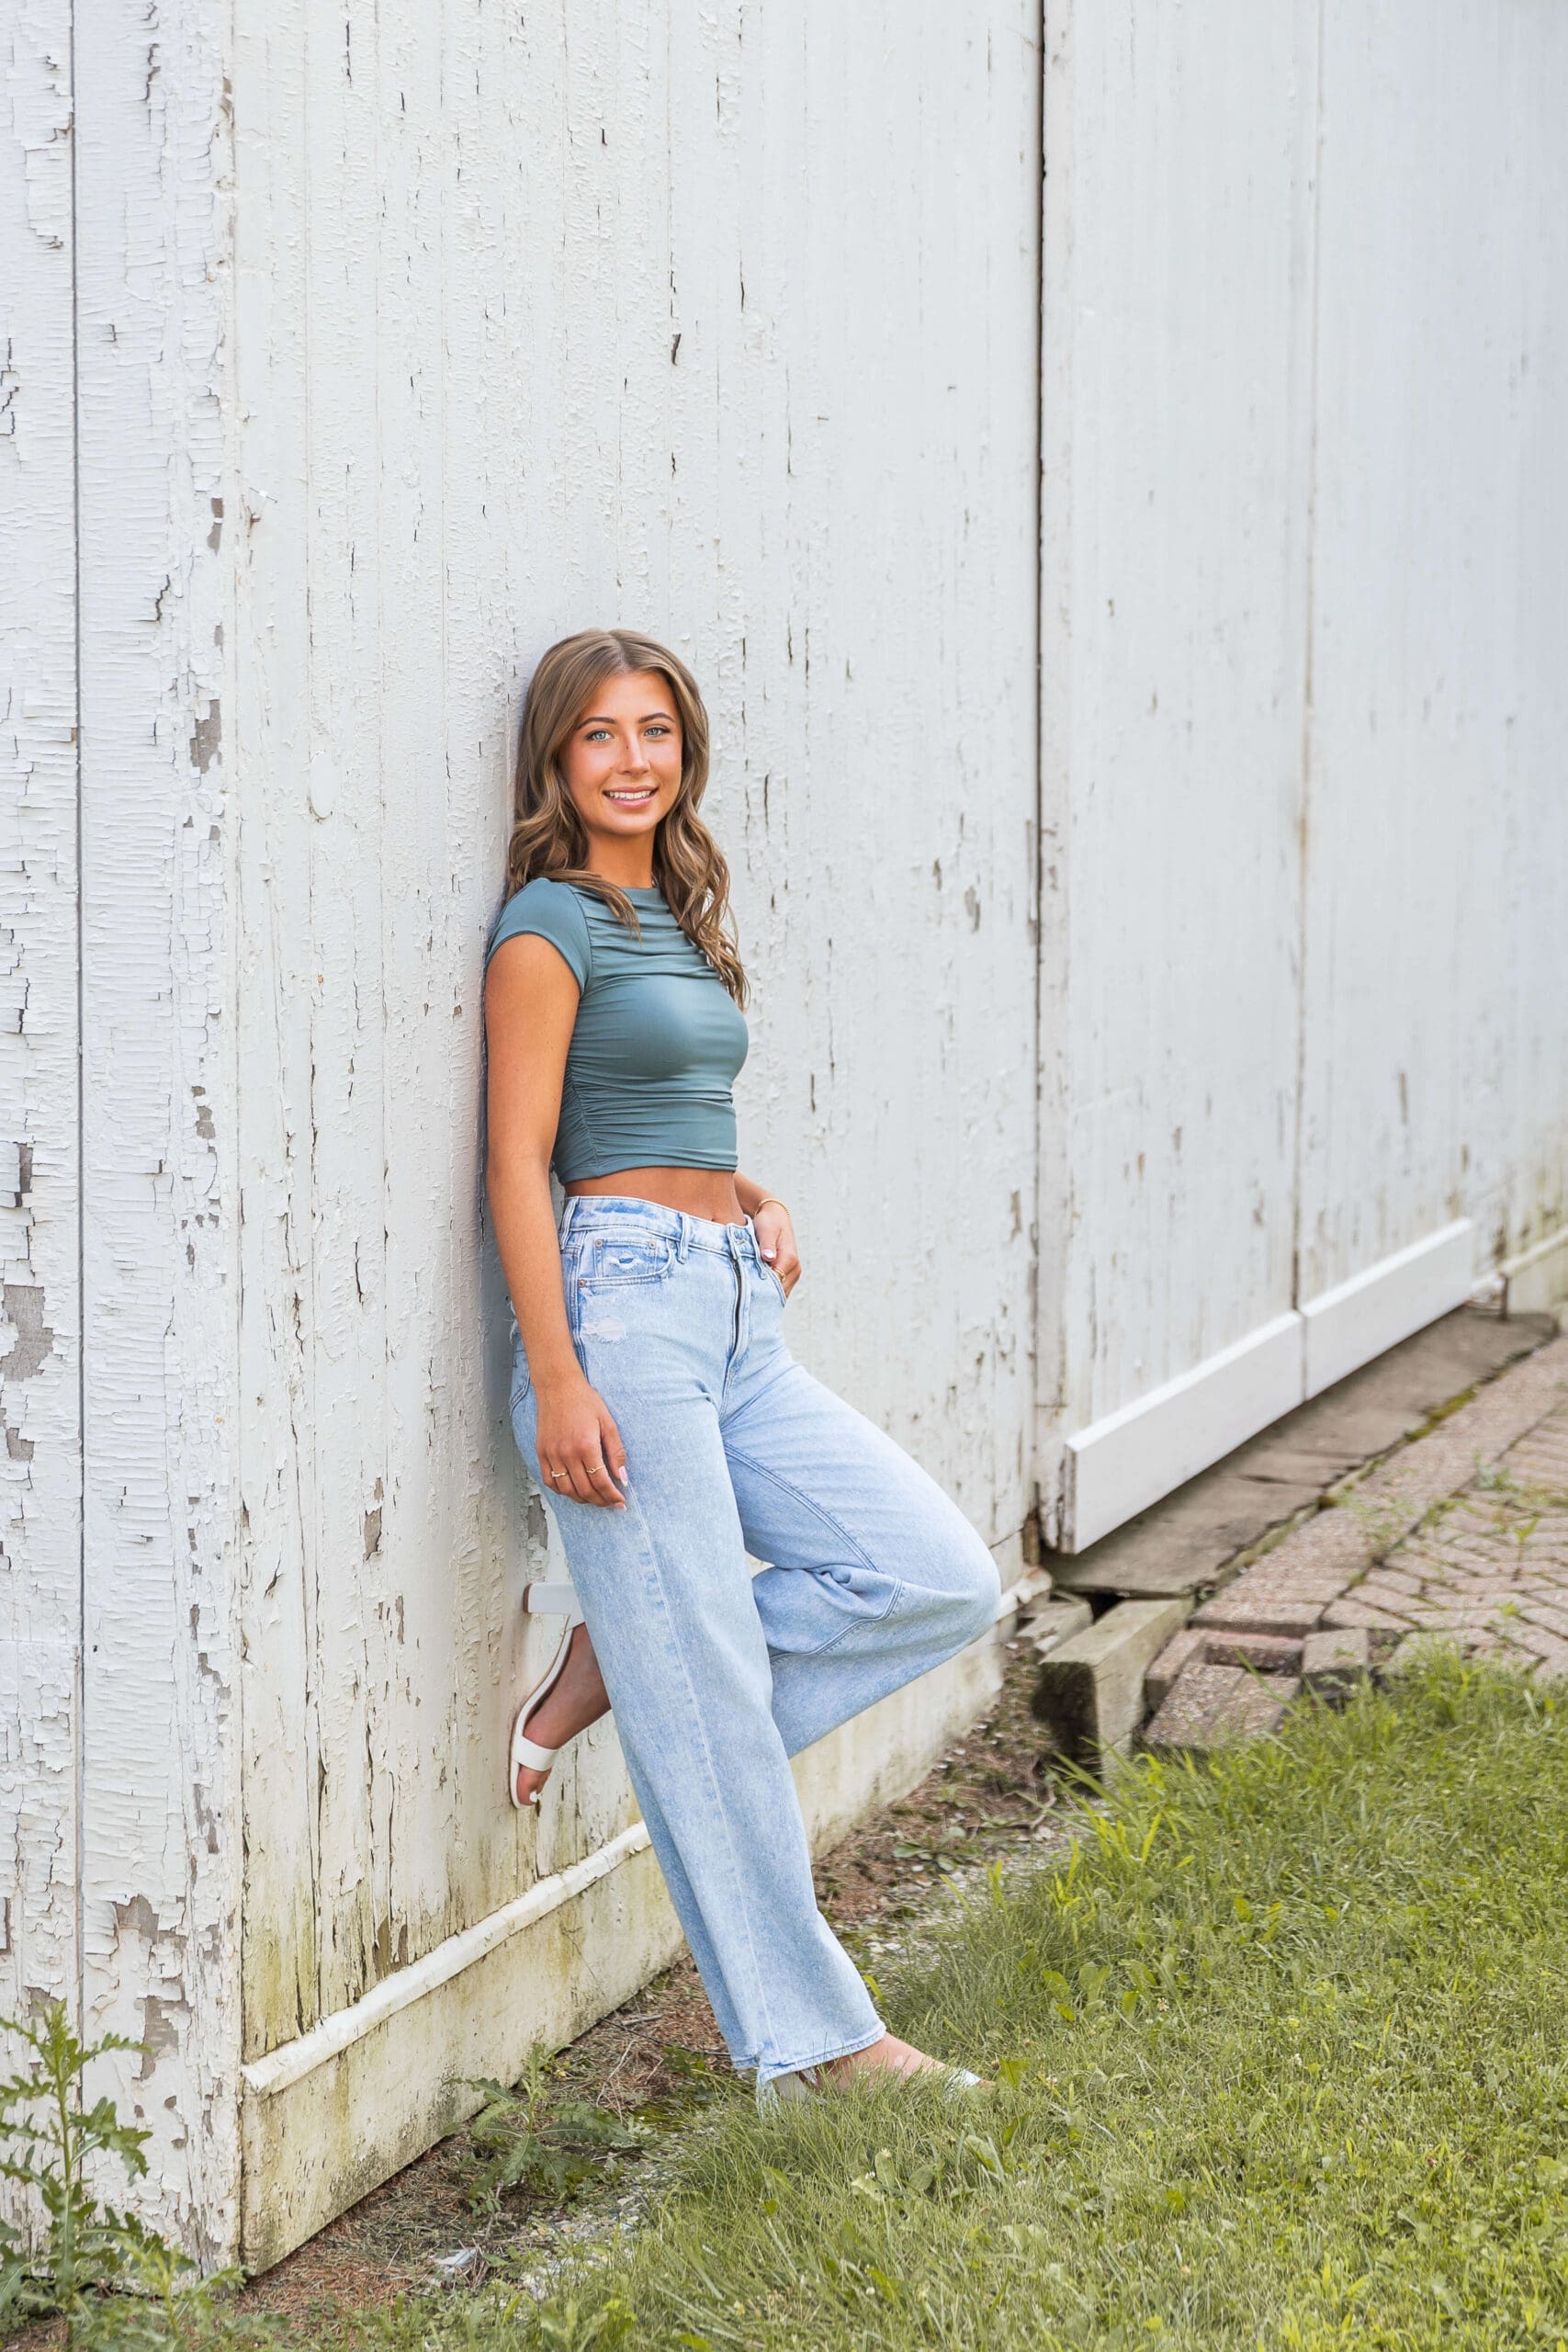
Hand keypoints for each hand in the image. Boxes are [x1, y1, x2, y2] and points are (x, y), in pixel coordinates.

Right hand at [534, 1373, 629, 1507]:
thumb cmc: (585, 1401)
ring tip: (594, 1498)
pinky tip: (573, 1489)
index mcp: (586, 1446)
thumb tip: (622, 1477)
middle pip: (584, 1490)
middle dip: (600, 1501)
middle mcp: (567, 1453)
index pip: (601, 1482)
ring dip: (582, 1499)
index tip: (620, 1502)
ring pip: (566, 1490)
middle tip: (610, 1502)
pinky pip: (549, 1481)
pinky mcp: (541, 1453)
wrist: (558, 1387)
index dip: (612, 1496)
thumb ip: (616, 1452)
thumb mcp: (608, 1423)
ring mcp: (551, 1454)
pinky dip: (562, 1490)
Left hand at [753, 1200, 800, 1297]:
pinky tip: (753, 1287)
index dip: (760, 1286)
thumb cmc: (769, 1222)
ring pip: (777, 1294)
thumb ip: (767, 1244)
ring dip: (763, 1292)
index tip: (744, 1285)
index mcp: (790, 1259)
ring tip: (746, 1288)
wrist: (776, 1218)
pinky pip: (777, 1291)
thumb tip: (768, 1257)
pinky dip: (766, 1291)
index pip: (775, 1282)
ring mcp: (793, 1275)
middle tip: (741, 1291)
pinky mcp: (788, 1278)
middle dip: (761, 1292)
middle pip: (777, 1291)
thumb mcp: (766, 1229)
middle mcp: (795, 1270)